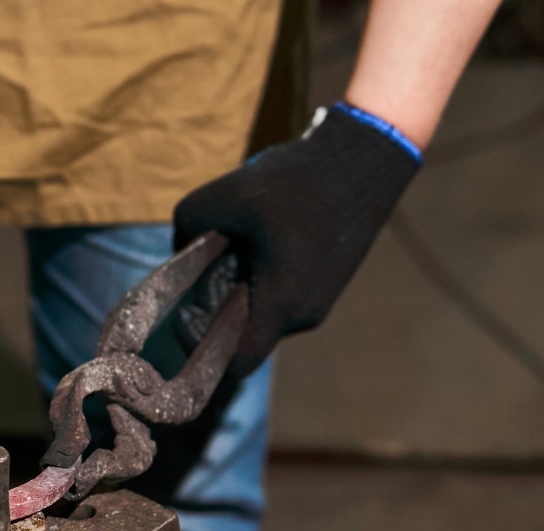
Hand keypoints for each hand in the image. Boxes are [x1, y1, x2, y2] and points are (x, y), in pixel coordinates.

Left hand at [170, 103, 419, 375]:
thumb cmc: (296, 179)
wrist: (363, 155)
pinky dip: (263, 280)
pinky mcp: (325, 285)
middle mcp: (304, 315)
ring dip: (241, 291)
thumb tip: (180, 253)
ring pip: (263, 315)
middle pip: (246, 337)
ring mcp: (319, 302)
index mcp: (283, 305)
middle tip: (208, 269)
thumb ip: (187, 229)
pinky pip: (282, 299)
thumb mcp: (224, 195)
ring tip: (239, 246)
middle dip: (218, 312)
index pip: (237, 362)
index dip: (202, 350)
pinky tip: (261, 240)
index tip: (187, 314)